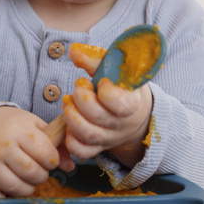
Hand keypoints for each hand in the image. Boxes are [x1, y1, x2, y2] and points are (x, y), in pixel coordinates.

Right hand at [0, 106, 60, 197]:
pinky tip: (9, 186)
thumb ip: (56, 144)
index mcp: (19, 130)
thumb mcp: (34, 125)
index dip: (52, 160)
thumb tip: (69, 167)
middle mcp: (3, 147)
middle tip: (37, 170)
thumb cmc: (11, 126)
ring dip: (26, 188)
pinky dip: (5, 196)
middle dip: (41, 175)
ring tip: (25, 179)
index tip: (48, 158)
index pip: (45, 153)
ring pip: (15, 188)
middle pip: (32, 173)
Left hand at [63, 44, 153, 166]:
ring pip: (88, 135)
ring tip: (69, 104)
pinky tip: (69, 125)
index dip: (106, 92)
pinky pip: (83, 152)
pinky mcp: (97, 147)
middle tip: (80, 87)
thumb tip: (74, 51)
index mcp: (132, 104)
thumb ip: (96, 60)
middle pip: (97, 117)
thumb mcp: (119, 71)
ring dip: (72, 117)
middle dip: (81, 99)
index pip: (120, 103)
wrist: (134, 114)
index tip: (101, 82)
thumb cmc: (124, 87)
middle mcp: (121, 124)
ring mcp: (109, 138)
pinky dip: (72, 141)